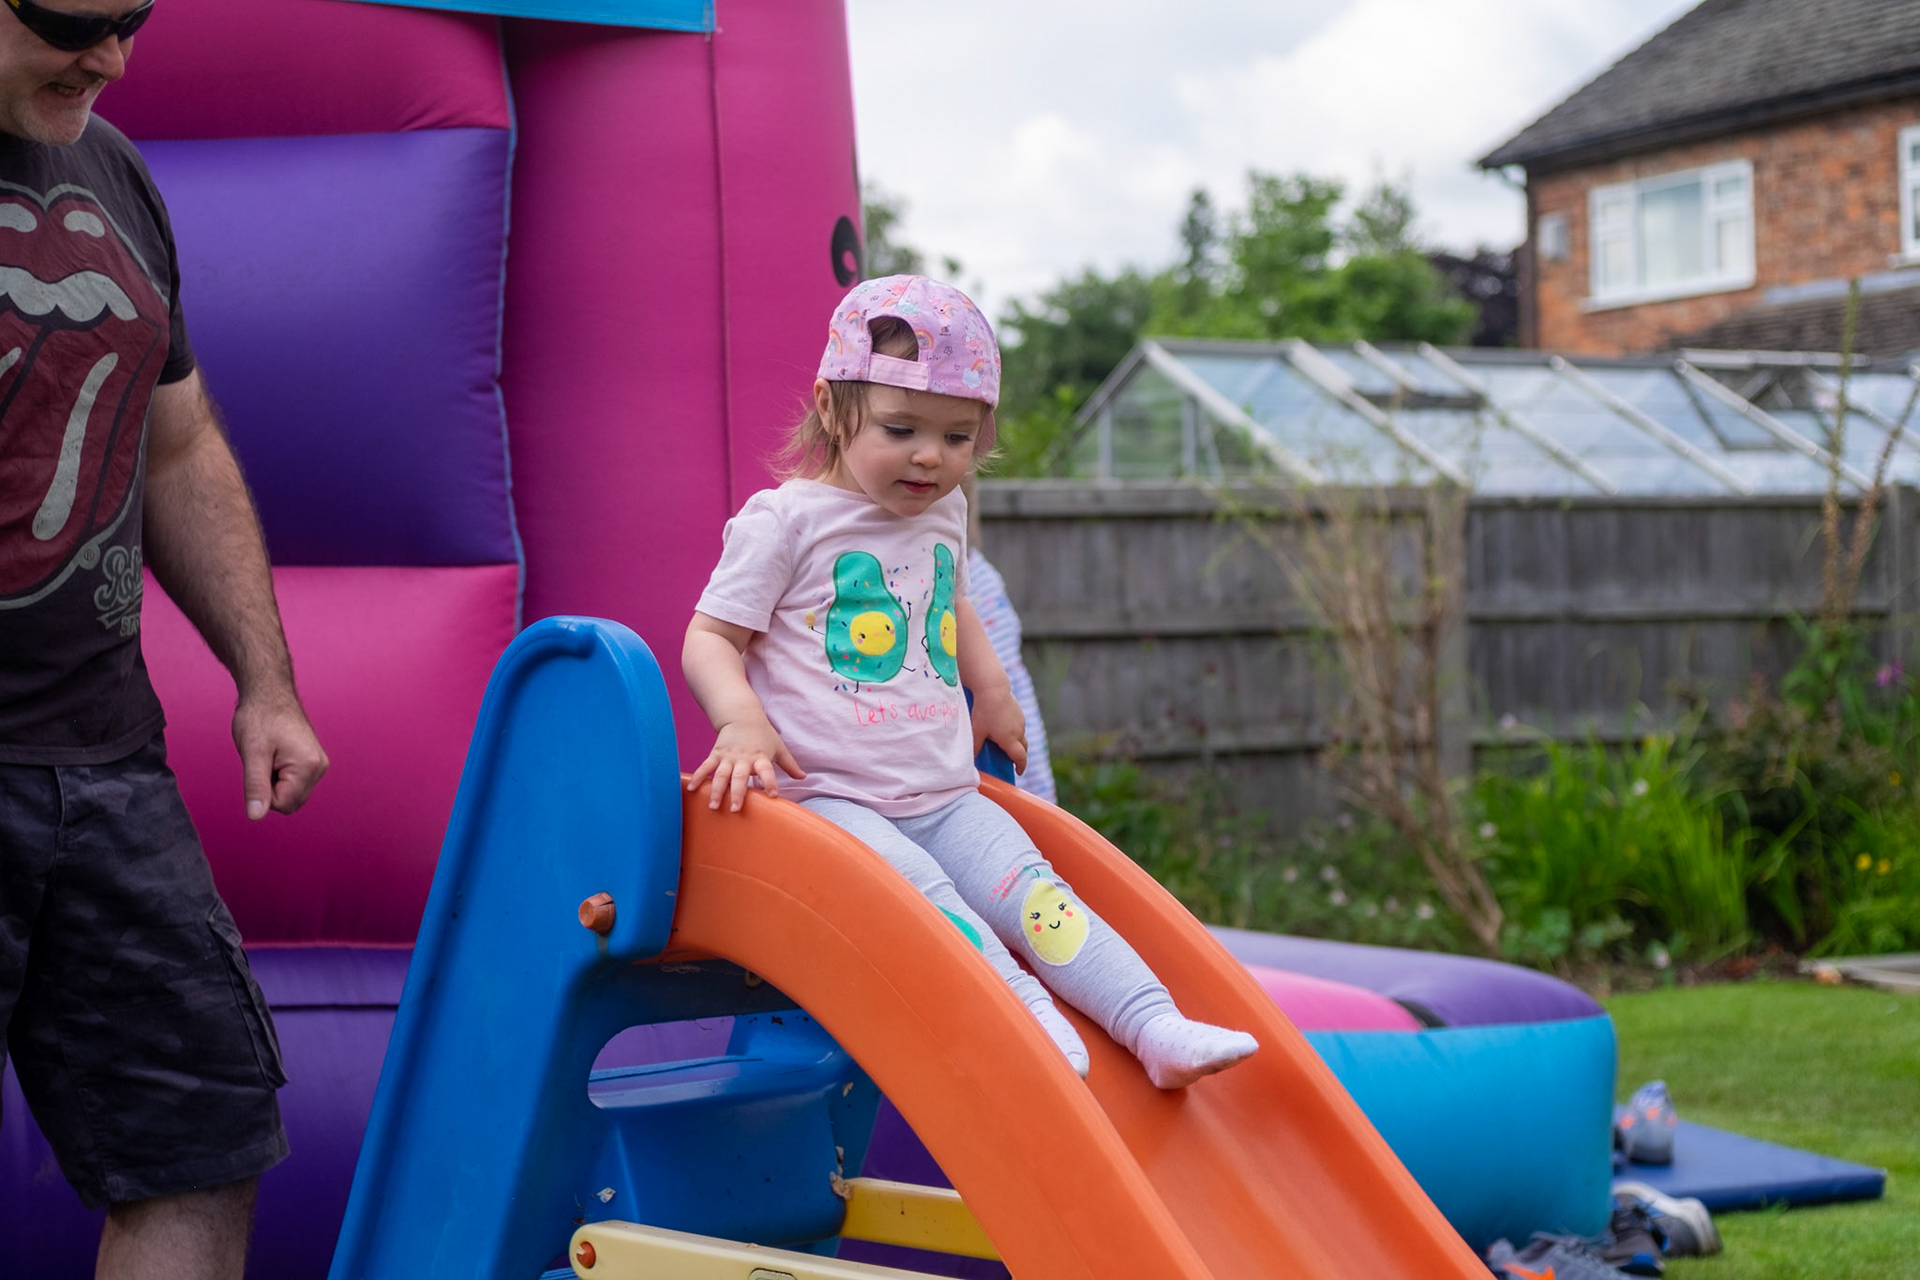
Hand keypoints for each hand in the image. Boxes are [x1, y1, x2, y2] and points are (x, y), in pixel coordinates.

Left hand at [231, 693, 328, 819]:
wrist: (269, 694)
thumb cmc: (260, 718)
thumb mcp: (253, 753)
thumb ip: (256, 787)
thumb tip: (255, 816)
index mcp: (309, 766)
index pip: (283, 804)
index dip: (263, 791)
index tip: (260, 765)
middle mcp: (320, 768)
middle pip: (290, 802)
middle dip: (270, 788)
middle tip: (264, 760)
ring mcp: (319, 765)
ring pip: (292, 794)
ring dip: (275, 782)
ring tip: (269, 756)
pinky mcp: (313, 763)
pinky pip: (295, 784)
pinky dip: (280, 776)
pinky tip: (275, 756)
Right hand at [686, 716, 804, 811]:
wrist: (742, 716)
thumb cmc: (763, 734)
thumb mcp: (779, 747)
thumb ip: (790, 764)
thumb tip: (803, 777)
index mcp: (761, 757)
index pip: (767, 771)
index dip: (770, 782)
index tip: (773, 795)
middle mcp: (744, 758)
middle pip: (740, 777)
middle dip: (738, 793)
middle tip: (735, 809)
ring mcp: (728, 757)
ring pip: (721, 775)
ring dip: (717, 791)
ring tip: (713, 806)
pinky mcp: (716, 754)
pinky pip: (706, 767)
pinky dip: (698, 777)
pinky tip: (691, 790)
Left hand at [969, 684, 1028, 774]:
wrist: (993, 688)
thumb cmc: (983, 711)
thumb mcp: (977, 731)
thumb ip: (975, 747)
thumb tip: (971, 759)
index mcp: (1010, 739)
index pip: (1020, 758)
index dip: (1021, 767)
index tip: (1019, 772)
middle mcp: (1018, 731)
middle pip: (1024, 748)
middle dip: (1020, 755)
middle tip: (1012, 760)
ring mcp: (1020, 720)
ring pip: (1021, 735)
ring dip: (1016, 741)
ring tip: (1005, 742)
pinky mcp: (1018, 711)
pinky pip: (1019, 725)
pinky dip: (1014, 730)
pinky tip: (1003, 726)